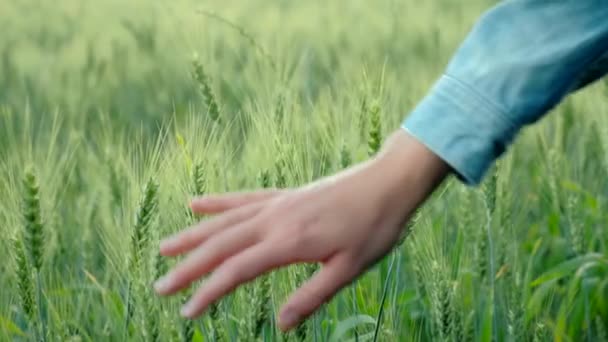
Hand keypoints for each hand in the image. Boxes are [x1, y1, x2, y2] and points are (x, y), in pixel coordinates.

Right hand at [153, 128, 448, 330]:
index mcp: (290, 241)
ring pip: (225, 221)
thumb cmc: (374, 228)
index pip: (237, 271)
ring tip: (164, 247)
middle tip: (159, 285)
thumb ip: (312, 296)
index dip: (208, 292)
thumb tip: (281, 324)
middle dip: (188, 267)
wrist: (389, 183)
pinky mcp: (285, 195)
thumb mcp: (350, 269)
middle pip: (221, 245)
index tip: (186, 312)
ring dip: (192, 235)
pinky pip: (243, 199)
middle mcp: (275, 219)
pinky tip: (196, 204)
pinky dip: (217, 203)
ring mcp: (278, 204)